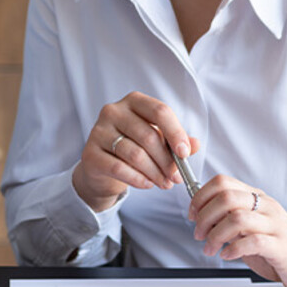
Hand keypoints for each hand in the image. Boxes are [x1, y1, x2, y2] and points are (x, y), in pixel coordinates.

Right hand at [72, 91, 199, 211]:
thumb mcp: (157, 142)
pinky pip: (120, 168)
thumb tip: (195, 145)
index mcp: (134, 102)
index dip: (175, 133)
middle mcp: (113, 111)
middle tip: (176, 177)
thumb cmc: (132, 149)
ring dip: (155, 173)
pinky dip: (138, 179)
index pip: (160, 111)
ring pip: (135, 154)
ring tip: (165, 183)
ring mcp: (99, 131)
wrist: (101, 169)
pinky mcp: (90, 154)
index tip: (185, 153)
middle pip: (149, 135)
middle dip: (167, 161)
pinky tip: (147, 184)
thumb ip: (175, 142)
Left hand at [189, 175, 286, 286]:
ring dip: (215, 235)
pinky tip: (227, 254)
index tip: (192, 213)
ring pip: (237, 218)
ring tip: (211, 248)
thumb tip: (201, 213)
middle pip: (226, 197)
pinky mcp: (282, 246)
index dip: (201, 196)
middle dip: (204, 217)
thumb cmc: (280, 247)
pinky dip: (233, 249)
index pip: (223, 182)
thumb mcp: (251, 228)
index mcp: (258, 198)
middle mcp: (267, 207)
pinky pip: (253, 241)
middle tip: (199, 234)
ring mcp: (276, 225)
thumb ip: (230, 219)